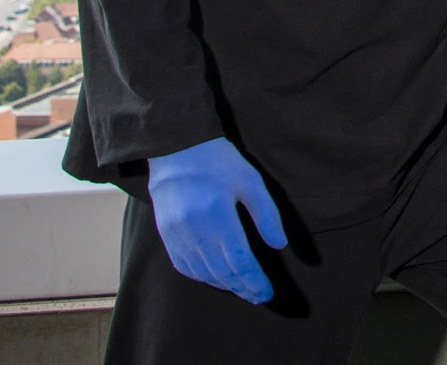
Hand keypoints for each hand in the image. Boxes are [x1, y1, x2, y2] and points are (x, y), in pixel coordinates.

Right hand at [147, 137, 285, 304]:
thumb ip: (266, 214)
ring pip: (202, 273)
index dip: (254, 281)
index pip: (240, 262)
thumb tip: (279, 245)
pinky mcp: (166, 236)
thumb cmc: (218, 162)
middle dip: (242, 288)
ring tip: (241, 289)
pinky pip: (184, 266)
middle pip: (221, 272)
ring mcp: (177, 236)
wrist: (175, 150)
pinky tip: (216, 278)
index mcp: (218, 216)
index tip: (267, 292)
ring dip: (224, 285)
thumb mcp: (250, 181)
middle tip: (258, 297)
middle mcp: (195, 230)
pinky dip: (202, 277)